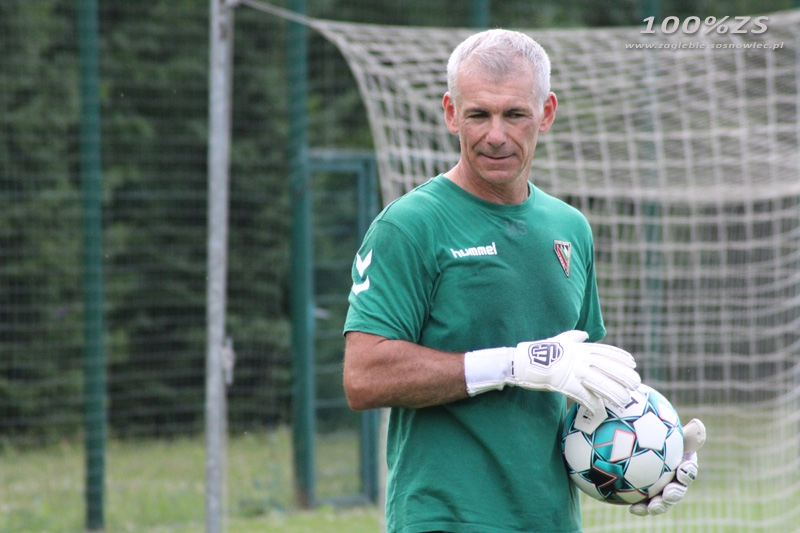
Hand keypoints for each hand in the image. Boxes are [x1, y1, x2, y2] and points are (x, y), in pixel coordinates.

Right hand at [464, 330, 640, 414]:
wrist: (522, 362)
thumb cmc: (539, 351)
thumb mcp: (558, 340)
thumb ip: (573, 337)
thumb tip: (585, 334)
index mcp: (580, 348)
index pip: (605, 351)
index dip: (621, 357)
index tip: (633, 363)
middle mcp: (580, 358)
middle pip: (607, 368)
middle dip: (623, 376)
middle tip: (636, 384)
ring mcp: (573, 371)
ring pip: (600, 383)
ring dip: (614, 393)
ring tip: (625, 401)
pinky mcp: (565, 384)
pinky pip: (584, 396)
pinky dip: (594, 404)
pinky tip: (601, 410)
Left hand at [629, 418, 705, 515]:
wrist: (626, 440)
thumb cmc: (647, 430)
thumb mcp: (662, 427)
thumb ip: (679, 429)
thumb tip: (698, 423)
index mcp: (680, 462)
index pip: (688, 469)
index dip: (688, 472)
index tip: (682, 469)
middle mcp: (672, 478)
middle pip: (677, 488)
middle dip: (675, 493)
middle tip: (668, 493)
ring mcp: (658, 488)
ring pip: (662, 500)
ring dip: (660, 505)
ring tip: (653, 507)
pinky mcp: (643, 496)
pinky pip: (644, 504)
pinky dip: (641, 508)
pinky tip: (632, 509)